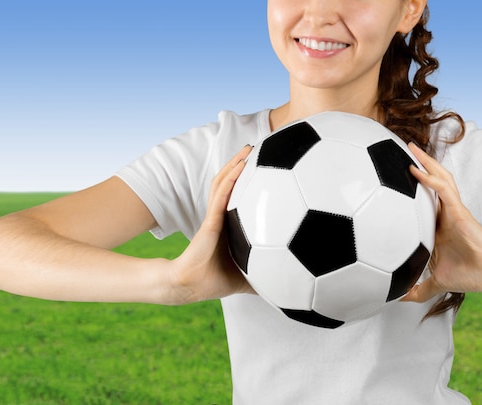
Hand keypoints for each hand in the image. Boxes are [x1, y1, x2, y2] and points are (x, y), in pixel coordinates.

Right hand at [167, 145, 255, 303]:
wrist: (192, 285)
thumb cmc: (215, 281)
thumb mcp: (248, 277)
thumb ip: (266, 278)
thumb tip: (289, 288)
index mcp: (229, 226)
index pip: (238, 197)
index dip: (248, 181)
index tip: (266, 168)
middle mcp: (221, 217)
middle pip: (230, 183)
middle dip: (242, 165)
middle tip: (259, 149)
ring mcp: (214, 217)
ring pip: (223, 183)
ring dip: (235, 164)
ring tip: (249, 149)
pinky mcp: (210, 221)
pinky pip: (221, 196)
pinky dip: (231, 179)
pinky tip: (241, 165)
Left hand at [402, 143, 481, 301]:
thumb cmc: (467, 274)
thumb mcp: (433, 281)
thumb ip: (416, 288)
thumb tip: (397, 299)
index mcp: (436, 224)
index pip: (421, 199)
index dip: (409, 185)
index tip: (389, 176)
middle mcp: (443, 213)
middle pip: (430, 181)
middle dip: (418, 163)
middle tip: (400, 148)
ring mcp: (452, 210)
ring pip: (438, 179)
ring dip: (424, 162)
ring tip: (410, 148)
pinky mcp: (459, 212)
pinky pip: (443, 192)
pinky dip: (429, 179)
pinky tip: (414, 170)